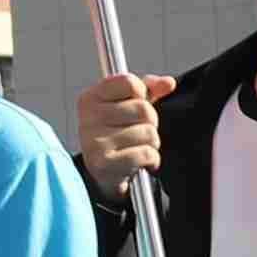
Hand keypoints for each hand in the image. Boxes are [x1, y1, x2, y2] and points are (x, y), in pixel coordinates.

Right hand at [75, 69, 165, 193]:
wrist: (103, 174)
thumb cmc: (115, 136)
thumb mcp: (127, 106)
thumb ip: (148, 89)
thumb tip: (168, 83)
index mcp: (91, 98)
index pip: (129, 82)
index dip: (142, 93)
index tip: (135, 103)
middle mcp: (88, 118)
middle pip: (144, 109)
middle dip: (150, 123)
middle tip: (137, 131)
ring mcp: (94, 141)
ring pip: (149, 133)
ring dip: (151, 143)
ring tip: (136, 148)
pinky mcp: (104, 164)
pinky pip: (146, 154)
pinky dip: (151, 160)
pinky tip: (139, 162)